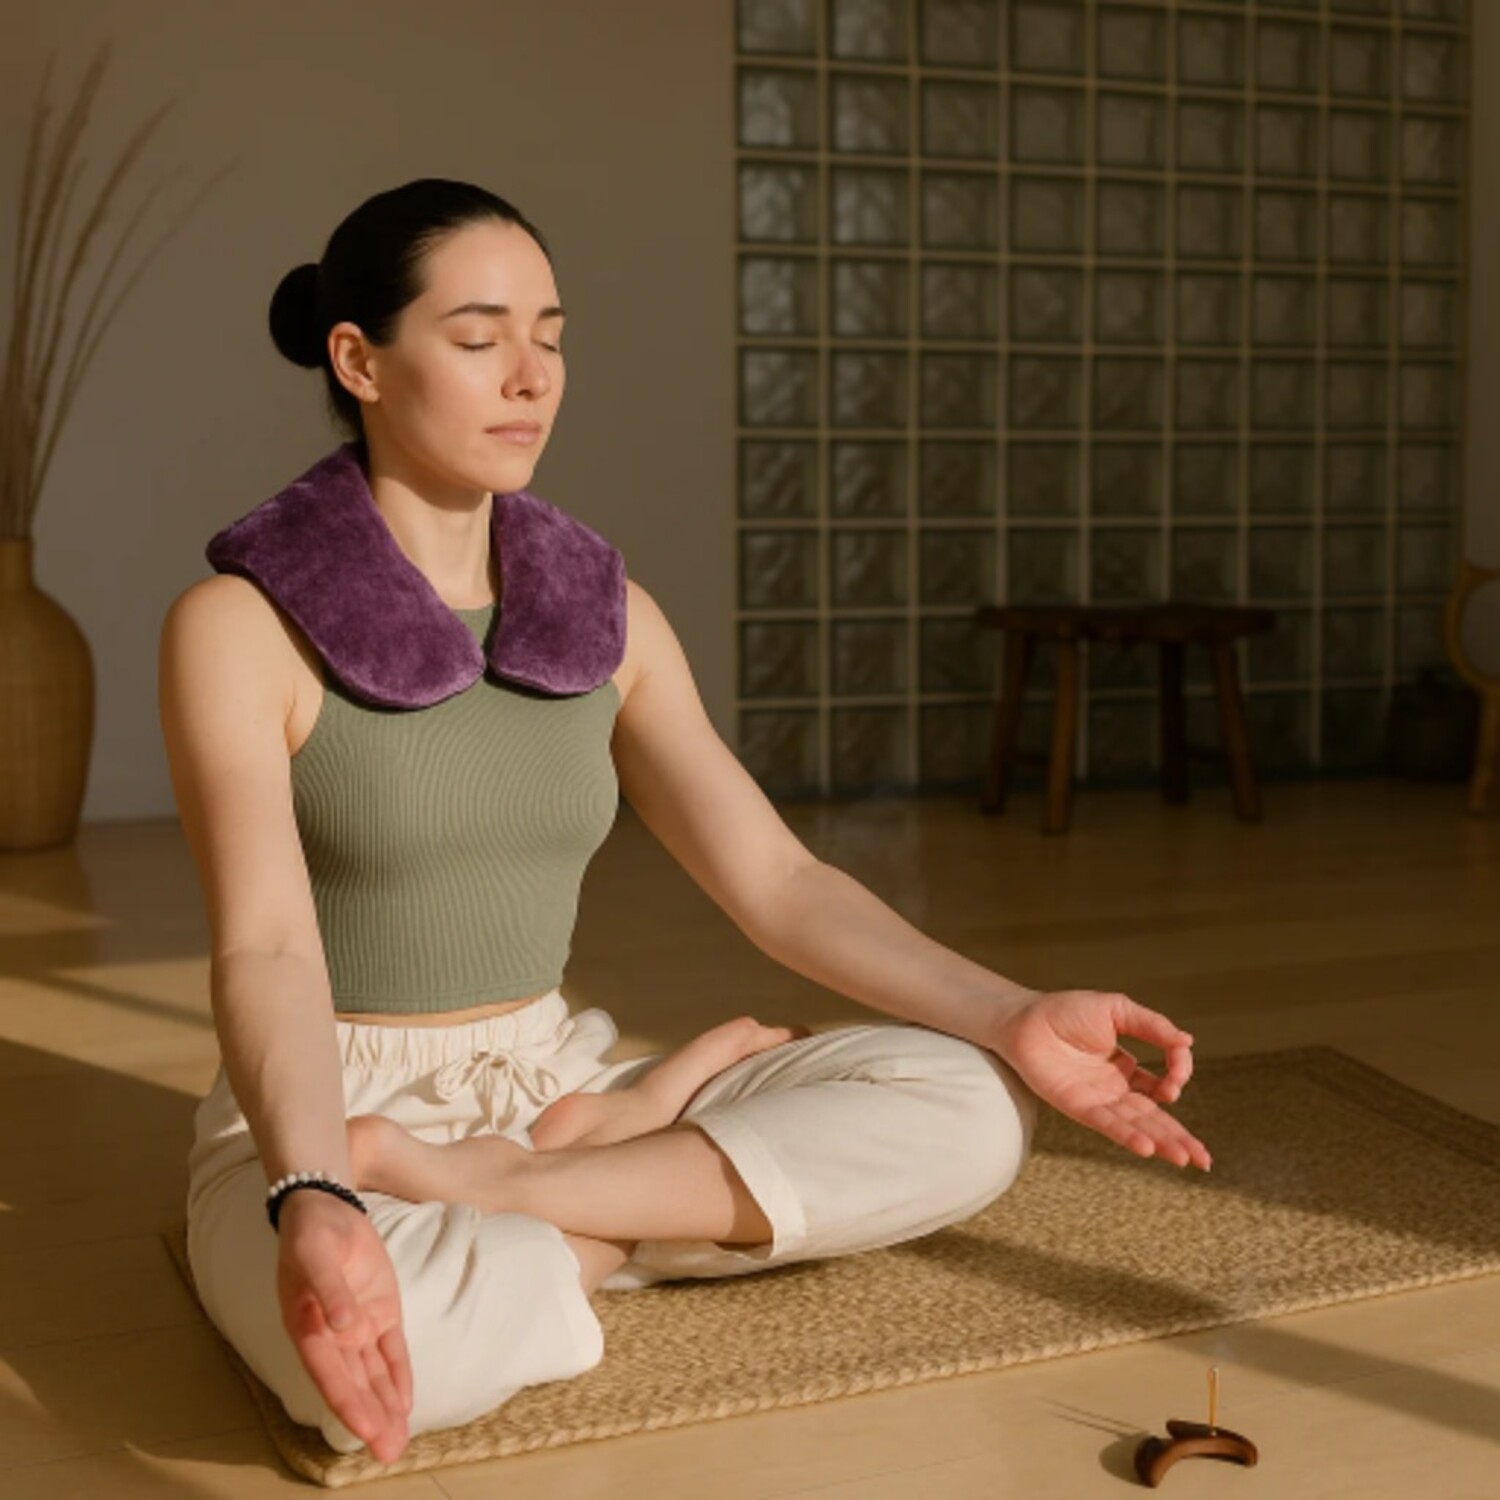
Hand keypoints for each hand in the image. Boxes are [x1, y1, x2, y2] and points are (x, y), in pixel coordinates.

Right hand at [276, 1190, 413, 1462]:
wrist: (326, 1208)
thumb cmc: (312, 1233)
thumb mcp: (316, 1254)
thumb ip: (329, 1290)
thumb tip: (341, 1327)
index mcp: (309, 1327)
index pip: (331, 1374)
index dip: (349, 1404)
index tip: (367, 1431)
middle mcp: (333, 1335)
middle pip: (354, 1383)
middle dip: (371, 1419)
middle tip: (389, 1453)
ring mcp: (357, 1325)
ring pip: (373, 1374)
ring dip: (385, 1405)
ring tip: (397, 1441)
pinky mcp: (380, 1310)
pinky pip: (390, 1349)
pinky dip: (397, 1375)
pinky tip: (404, 1403)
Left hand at [987, 989, 1211, 1170]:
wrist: (1025, 1017)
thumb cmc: (1065, 1010)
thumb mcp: (1117, 1010)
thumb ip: (1153, 1026)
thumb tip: (1189, 1042)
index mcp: (1125, 1068)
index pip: (1163, 1082)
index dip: (1178, 1074)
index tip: (1179, 1064)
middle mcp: (1114, 1089)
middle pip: (1154, 1118)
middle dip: (1180, 1138)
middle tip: (1203, 1159)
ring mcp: (1097, 1099)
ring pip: (1136, 1125)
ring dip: (1161, 1142)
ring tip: (1185, 1159)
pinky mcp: (1077, 1106)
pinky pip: (1106, 1124)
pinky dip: (1127, 1135)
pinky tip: (1147, 1147)